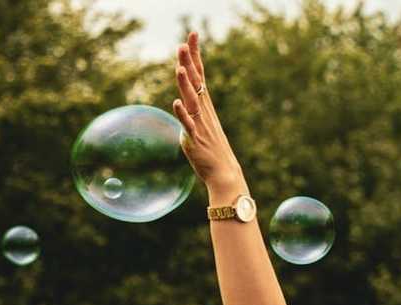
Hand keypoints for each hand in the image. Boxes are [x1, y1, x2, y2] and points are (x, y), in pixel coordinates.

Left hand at [172, 32, 245, 195]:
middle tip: (184, 43)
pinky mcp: (195, 140)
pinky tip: (176, 102)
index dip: (195, 55)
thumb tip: (182, 102)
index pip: (199, 74)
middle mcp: (203, 112)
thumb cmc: (212, 151)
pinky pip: (188, 125)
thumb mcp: (201, 126)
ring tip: (180, 68)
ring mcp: (200, 125)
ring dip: (186, 85)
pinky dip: (182, 114)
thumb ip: (191, 112)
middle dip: (189, 62)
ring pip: (191, 100)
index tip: (192, 35)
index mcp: (204, 106)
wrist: (224, 173)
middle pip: (196, 82)